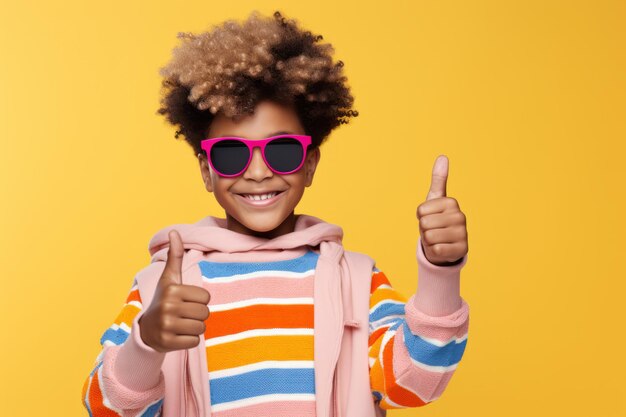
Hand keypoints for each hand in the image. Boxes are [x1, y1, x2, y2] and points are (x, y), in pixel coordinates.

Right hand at [138, 229, 210, 352]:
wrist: (146, 329)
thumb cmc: (164, 299)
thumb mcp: (169, 278)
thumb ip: (175, 256)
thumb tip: (175, 231)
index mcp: (172, 289)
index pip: (206, 297)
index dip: (199, 300)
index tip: (184, 300)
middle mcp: (168, 307)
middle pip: (205, 313)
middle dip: (198, 315)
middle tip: (183, 314)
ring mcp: (167, 326)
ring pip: (201, 328)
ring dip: (194, 327)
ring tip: (180, 324)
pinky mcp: (168, 342)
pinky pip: (195, 342)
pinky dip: (189, 340)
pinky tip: (177, 335)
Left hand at [416, 155, 467, 265]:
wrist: (446, 244)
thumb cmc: (437, 219)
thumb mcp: (435, 199)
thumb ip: (439, 179)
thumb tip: (443, 156)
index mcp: (452, 203)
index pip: (421, 211)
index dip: (421, 217)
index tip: (431, 217)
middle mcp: (460, 216)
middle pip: (424, 224)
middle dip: (424, 230)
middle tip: (434, 230)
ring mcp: (463, 234)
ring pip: (429, 237)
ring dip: (429, 241)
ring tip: (437, 239)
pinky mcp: (462, 250)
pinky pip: (436, 250)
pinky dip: (435, 251)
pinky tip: (442, 248)